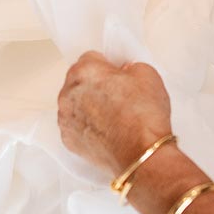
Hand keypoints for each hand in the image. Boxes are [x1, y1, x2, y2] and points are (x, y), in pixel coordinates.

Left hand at [57, 52, 172, 176]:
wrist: (142, 155)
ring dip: (89, 106)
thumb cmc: (143, 117)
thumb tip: (124, 73)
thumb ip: (130, 67)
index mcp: (84, 70)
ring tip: (114, 117)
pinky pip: (76, 125)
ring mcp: (66, 118)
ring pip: (76, 103)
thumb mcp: (147, 74)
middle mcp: (68, 92)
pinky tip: (106, 132)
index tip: (118, 75)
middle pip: (80, 80)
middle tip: (118, 97)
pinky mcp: (68, 140)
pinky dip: (87, 127)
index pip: (92, 58)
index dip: (108, 66)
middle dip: (96, 85)